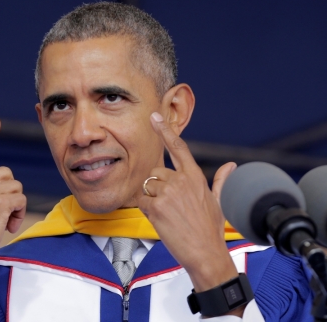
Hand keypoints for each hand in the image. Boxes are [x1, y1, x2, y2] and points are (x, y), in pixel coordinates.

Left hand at [139, 112, 242, 316]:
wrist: (206, 254)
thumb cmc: (210, 229)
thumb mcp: (218, 202)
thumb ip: (220, 180)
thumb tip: (230, 165)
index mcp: (195, 176)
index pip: (178, 147)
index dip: (165, 131)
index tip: (154, 117)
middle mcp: (181, 180)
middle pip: (156, 172)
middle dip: (158, 187)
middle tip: (172, 207)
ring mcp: (167, 193)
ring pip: (147, 187)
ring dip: (152, 199)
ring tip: (169, 215)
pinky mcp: (156, 207)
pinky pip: (142, 201)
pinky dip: (148, 211)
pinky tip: (162, 221)